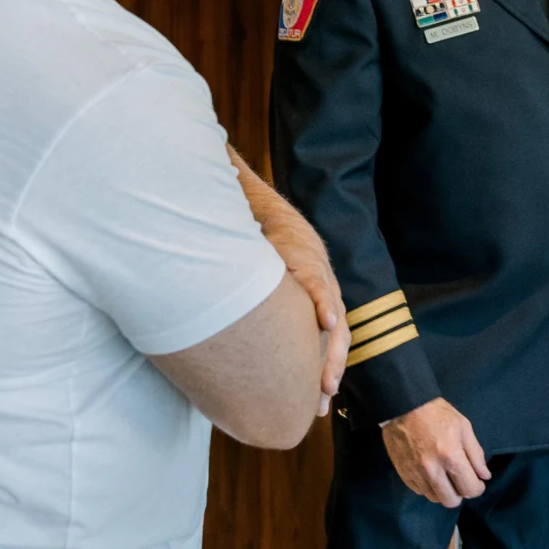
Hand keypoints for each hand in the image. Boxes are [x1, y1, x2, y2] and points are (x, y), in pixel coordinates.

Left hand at [227, 147, 346, 415]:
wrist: (280, 227)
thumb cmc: (257, 219)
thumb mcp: (247, 199)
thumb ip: (234, 181)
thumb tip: (213, 149)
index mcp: (300, 251)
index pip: (314, 273)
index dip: (320, 296)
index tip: (325, 317)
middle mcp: (316, 278)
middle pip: (330, 313)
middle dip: (330, 348)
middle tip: (324, 379)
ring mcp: (322, 298)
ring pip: (335, 335)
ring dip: (330, 367)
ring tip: (322, 397)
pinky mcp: (317, 316)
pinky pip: (327, 346)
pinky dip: (324, 371)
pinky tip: (318, 399)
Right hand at [272, 229, 347, 414]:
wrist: (288, 234)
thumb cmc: (285, 273)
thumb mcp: (285, 307)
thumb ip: (282, 336)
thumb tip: (262, 367)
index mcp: (325, 318)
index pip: (329, 353)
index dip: (325, 379)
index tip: (318, 409)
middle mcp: (330, 306)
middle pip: (336, 344)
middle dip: (331, 372)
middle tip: (323, 399)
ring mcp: (323, 288)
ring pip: (335, 323)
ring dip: (333, 352)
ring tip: (328, 379)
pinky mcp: (310, 269)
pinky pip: (321, 289)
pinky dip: (326, 305)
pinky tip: (327, 321)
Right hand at [382, 398, 488, 506]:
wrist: (403, 405)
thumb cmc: (437, 413)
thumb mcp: (464, 427)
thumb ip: (476, 454)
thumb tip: (484, 476)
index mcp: (451, 457)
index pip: (469, 489)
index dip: (478, 488)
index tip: (477, 481)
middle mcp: (432, 470)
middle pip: (451, 501)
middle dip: (460, 493)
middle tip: (461, 480)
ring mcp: (415, 474)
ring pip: (434, 498)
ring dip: (443, 491)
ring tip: (445, 475)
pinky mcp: (403, 474)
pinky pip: (420, 491)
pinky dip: (428, 486)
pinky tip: (431, 472)